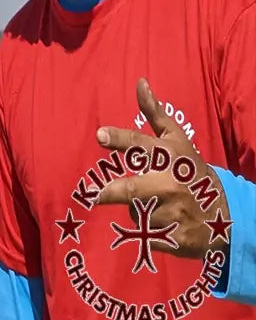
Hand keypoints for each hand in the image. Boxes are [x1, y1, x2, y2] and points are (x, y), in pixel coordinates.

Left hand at [94, 78, 231, 259]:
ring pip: (135, 212)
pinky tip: (162, 223)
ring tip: (153, 204)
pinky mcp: (175, 237)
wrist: (226, 213)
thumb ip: (155, 113)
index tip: (100, 135)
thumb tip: (140, 82)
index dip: (120, 139)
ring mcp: (174, 213)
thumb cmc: (192, 169)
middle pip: (132, 189)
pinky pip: (147, 233)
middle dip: (110, 192)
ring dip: (135, 209)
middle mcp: (170, 184)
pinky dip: (147, 229)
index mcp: (169, 157)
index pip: (140, 145)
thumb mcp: (176, 140)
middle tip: (93, 194)